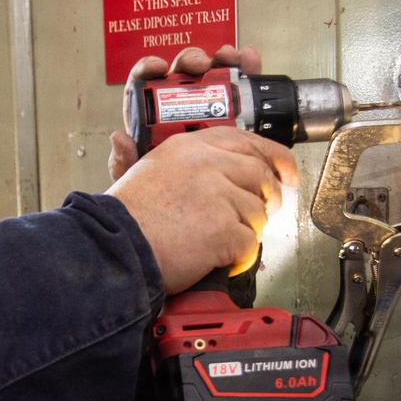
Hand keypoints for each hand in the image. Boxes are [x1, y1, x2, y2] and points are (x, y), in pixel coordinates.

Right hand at [105, 126, 298, 294]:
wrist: (114, 250)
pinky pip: (248, 245)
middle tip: (264, 211)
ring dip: (246, 232)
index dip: (273, 156)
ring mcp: (219, 196)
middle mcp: (208, 164)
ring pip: (257, 213)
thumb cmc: (122, 219)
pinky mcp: (224, 229)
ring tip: (221, 242)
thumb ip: (142, 157)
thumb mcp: (135, 174)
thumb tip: (120, 140)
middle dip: (267, 197)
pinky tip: (220, 260)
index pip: (245, 141)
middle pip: (260, 176)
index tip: (286, 171)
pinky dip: (238, 259)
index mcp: (189, 147)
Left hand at [108, 44, 262, 181]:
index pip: (146, 83)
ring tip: (230, 59)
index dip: (148, 69)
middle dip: (191, 61)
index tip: (158, 67)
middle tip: (200, 66)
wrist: (199, 204)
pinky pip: (240, 86)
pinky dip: (245, 69)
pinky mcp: (233, 112)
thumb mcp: (140, 180)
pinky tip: (249, 60)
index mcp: (154, 117)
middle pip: (182, 73)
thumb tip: (118, 138)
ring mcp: (208, 106)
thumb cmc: (164, 190)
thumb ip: (124, 162)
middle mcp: (181, 106)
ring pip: (212, 74)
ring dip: (220, 60)